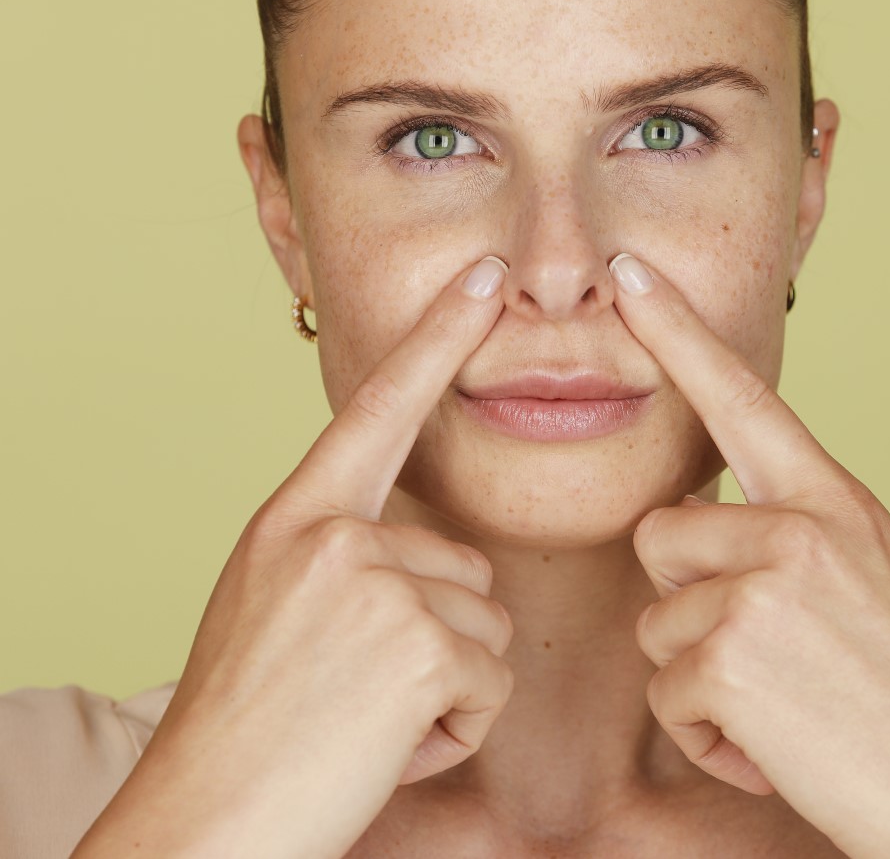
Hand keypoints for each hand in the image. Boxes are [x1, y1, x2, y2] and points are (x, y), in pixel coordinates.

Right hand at [74, 256, 514, 858]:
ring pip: (485, 626)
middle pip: (463, 564)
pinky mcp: (419, 642)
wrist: (205, 824)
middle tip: (352, 691)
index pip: (378, 409)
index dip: (435, 339)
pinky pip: (489, 681)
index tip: (479, 280)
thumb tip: (418, 546)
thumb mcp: (271, 602)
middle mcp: (336, 533)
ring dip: (443, 688)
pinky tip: (383, 747)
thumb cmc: (243, 725)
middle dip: (436, 637)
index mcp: (297, 517)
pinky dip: (453, 729)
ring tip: (361, 720)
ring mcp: (377, 581)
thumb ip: (338, 553)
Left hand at [609, 252, 889, 858]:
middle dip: (689, 600)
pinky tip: (773, 746)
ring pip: (656, 620)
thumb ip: (799, 529)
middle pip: (660, 535)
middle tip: (767, 653)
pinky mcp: (729, 653)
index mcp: (832, 500)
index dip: (677, 331)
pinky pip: (666, 690)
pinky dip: (708, 734)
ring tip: (782, 705)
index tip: (629, 276)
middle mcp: (796, 525)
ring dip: (701, 676)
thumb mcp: (876, 571)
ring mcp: (762, 584)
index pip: (741, 396)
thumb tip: (723, 521)